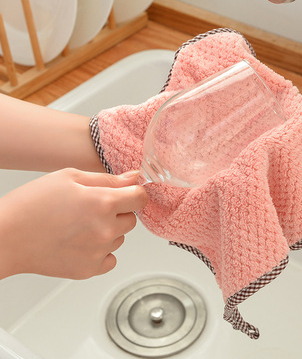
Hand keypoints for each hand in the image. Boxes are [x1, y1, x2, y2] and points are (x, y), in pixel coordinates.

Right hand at [0, 168, 147, 279]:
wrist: (5, 238)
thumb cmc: (32, 204)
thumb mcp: (70, 177)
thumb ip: (107, 179)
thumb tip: (134, 178)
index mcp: (104, 202)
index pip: (141, 198)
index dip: (134, 193)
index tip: (127, 194)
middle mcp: (106, 229)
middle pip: (131, 219)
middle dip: (117, 212)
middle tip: (91, 209)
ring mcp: (99, 252)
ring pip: (120, 238)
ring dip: (108, 232)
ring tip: (79, 227)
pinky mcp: (89, 270)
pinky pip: (110, 259)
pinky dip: (101, 252)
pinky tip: (81, 244)